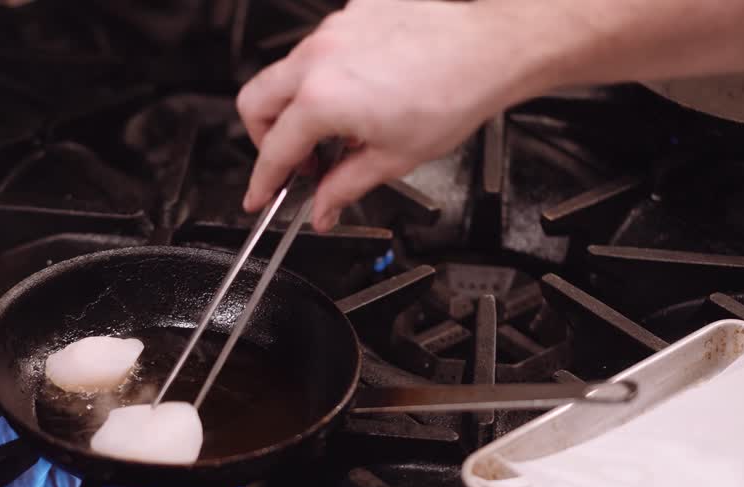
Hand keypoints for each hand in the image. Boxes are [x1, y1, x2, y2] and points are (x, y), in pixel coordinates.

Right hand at [236, 0, 562, 230]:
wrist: (488, 51)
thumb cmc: (452, 96)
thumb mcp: (393, 160)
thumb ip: (344, 188)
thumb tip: (323, 209)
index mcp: (322, 99)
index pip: (273, 151)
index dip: (263, 182)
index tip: (260, 197)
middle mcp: (319, 58)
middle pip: (255, 102)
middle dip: (265, 139)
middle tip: (295, 162)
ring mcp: (333, 31)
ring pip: (286, 72)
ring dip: (297, 106)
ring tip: (336, 129)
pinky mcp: (351, 13)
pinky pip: (320, 48)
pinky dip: (326, 76)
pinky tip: (358, 94)